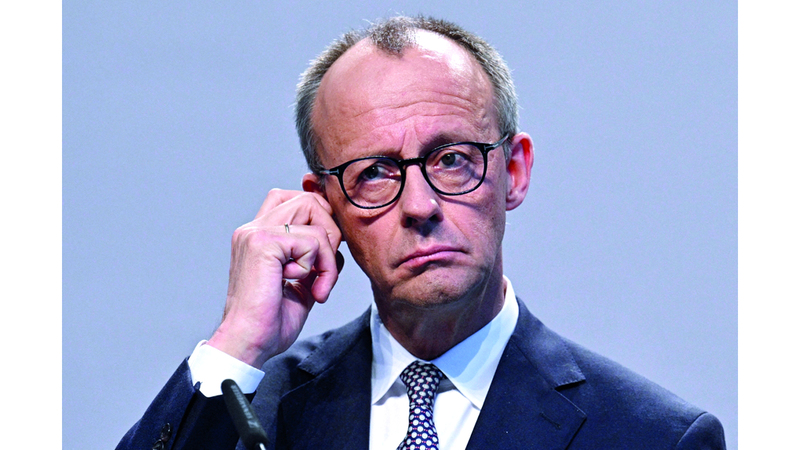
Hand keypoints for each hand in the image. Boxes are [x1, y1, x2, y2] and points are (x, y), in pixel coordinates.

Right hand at [207, 188, 342, 367]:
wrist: (249, 344)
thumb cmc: (270, 321)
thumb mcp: (301, 282)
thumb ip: (314, 258)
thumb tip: (336, 242)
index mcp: (258, 235)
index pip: (295, 200)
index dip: (321, 219)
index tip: (326, 256)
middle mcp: (253, 228)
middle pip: (308, 199)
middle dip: (330, 231)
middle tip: (326, 269)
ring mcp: (256, 233)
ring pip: (314, 213)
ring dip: (327, 253)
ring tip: (318, 285)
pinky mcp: (263, 244)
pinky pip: (313, 240)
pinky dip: (320, 266)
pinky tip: (306, 288)